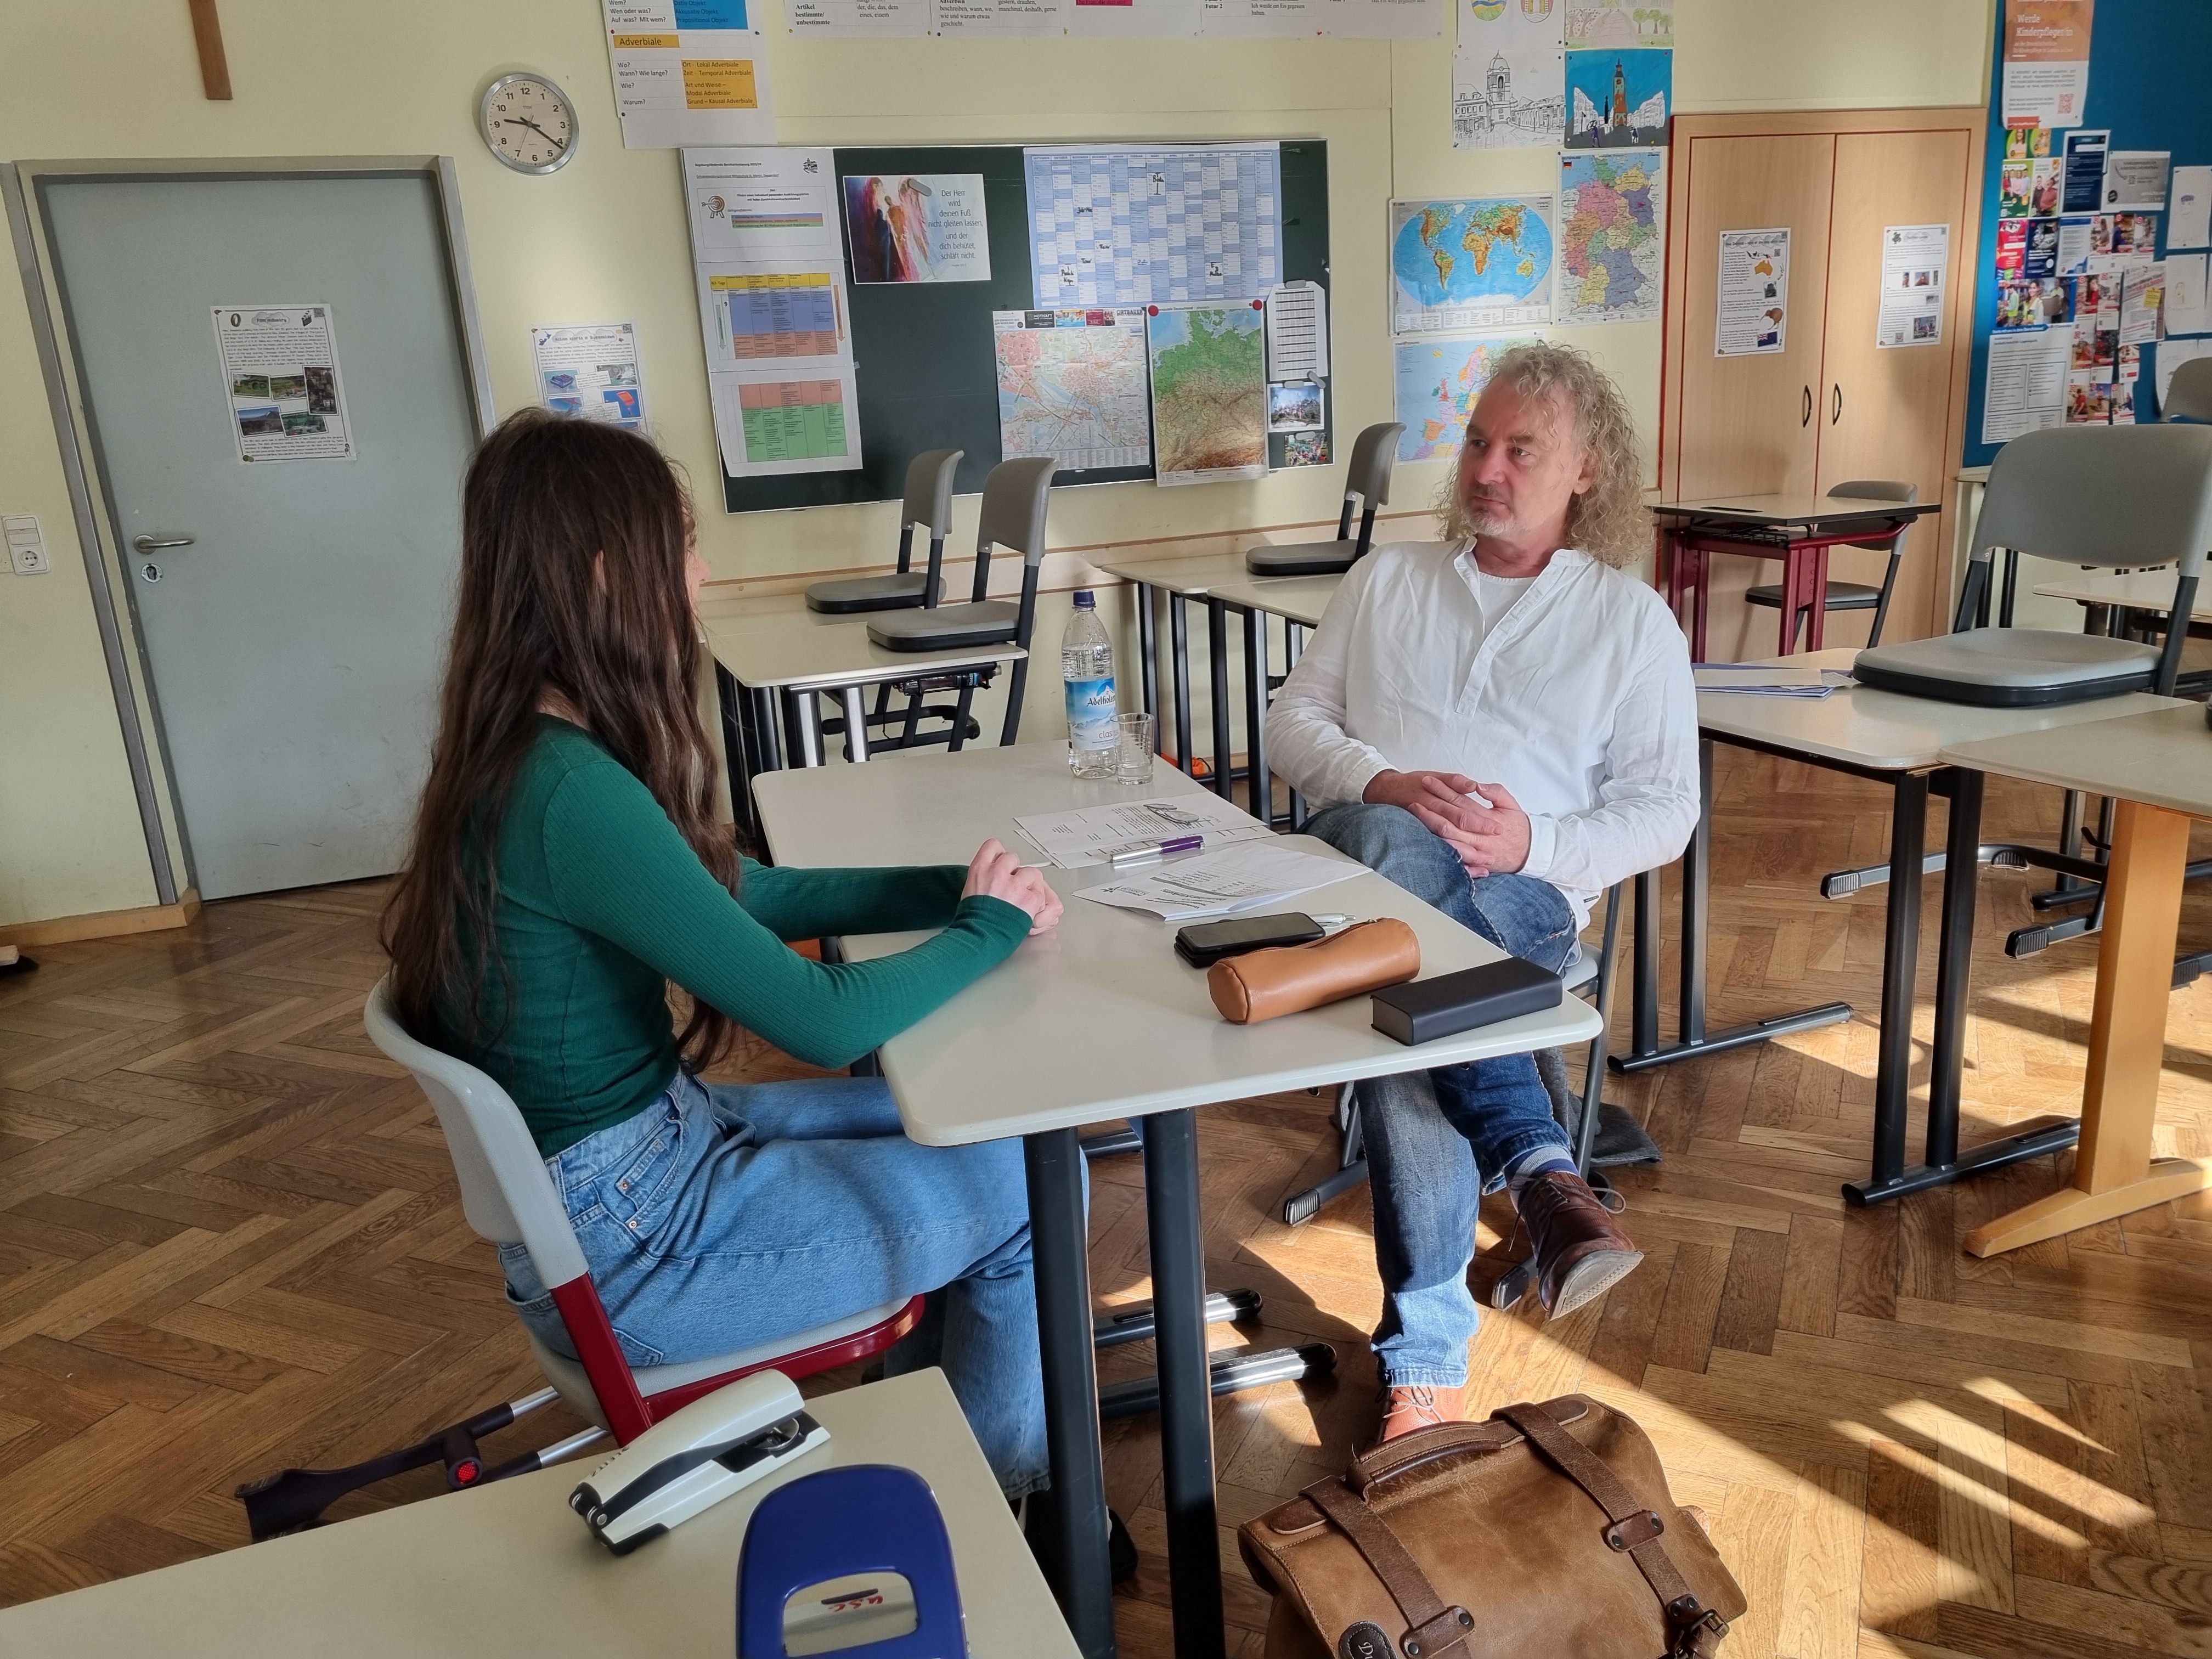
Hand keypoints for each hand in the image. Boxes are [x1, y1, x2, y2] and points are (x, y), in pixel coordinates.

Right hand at [962, 839, 1062, 934]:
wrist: (978, 938)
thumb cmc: (972, 921)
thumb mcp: (969, 893)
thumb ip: (982, 880)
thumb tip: (991, 881)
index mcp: (979, 870)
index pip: (992, 846)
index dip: (998, 854)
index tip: (1000, 861)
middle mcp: (997, 872)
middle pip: (1013, 858)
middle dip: (1014, 872)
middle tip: (1012, 886)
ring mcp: (1014, 884)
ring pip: (1031, 873)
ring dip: (1029, 885)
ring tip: (1022, 900)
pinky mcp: (1029, 898)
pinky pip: (1039, 893)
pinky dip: (1037, 902)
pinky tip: (1028, 911)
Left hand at [1375, 773, 1532, 876]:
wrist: (1533, 853)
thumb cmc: (1520, 828)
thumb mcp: (1511, 804)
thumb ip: (1495, 792)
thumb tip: (1477, 786)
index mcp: (1488, 819)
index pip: (1460, 801)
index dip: (1443, 790)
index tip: (1429, 781)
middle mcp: (1481, 837)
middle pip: (1449, 821)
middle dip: (1429, 809)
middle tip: (1413, 798)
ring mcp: (1477, 852)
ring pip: (1448, 840)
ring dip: (1430, 828)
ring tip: (1415, 816)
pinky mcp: (1476, 865)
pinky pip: (1455, 859)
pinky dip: (1440, 851)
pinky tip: (1425, 842)